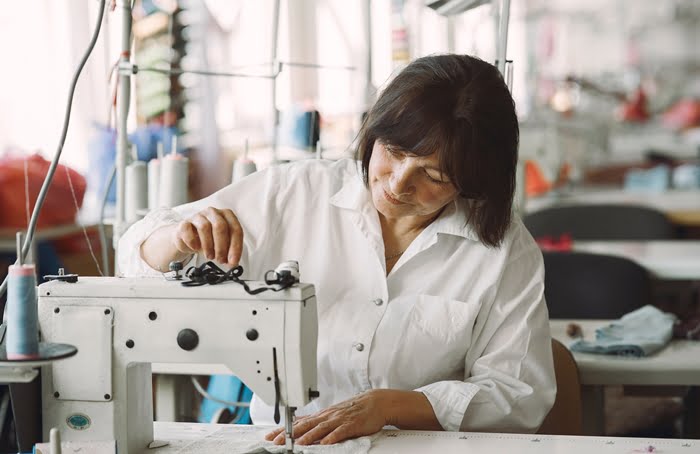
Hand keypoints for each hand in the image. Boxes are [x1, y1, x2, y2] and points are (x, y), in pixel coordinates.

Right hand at [172, 207, 242, 265]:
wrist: (187, 238)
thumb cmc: (208, 239)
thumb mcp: (222, 245)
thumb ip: (229, 251)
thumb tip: (233, 263)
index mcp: (226, 215)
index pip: (235, 229)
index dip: (236, 247)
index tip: (233, 261)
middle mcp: (213, 213)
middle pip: (220, 226)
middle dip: (222, 247)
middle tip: (221, 260)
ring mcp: (198, 216)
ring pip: (204, 227)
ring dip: (208, 246)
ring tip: (210, 256)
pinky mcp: (184, 223)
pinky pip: (187, 230)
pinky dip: (192, 242)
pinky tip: (195, 248)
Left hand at [265, 390, 386, 445]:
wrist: (375, 402)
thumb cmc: (354, 409)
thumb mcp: (333, 414)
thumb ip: (318, 421)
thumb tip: (301, 427)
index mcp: (323, 415)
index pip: (299, 422)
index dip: (284, 429)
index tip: (270, 436)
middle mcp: (328, 416)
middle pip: (305, 425)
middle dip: (290, 434)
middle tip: (277, 441)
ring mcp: (339, 419)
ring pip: (321, 428)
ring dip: (309, 436)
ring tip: (298, 444)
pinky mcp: (352, 424)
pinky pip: (340, 431)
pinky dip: (332, 437)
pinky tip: (325, 443)